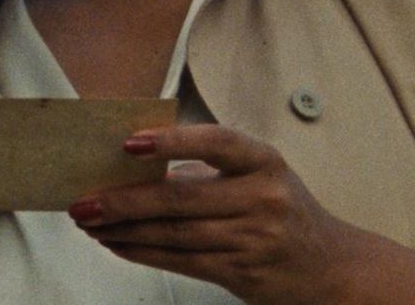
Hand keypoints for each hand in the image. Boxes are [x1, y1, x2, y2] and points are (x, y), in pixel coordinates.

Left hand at [67, 125, 414, 304]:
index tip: (129, 143)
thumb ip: (207, 168)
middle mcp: (263, 198)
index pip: (217, 142)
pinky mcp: (242, 272)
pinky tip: (117, 244)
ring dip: (124, 230)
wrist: (330, 267)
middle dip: (124, 199)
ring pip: (174, 234)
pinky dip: (142, 252)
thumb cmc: (282, 210)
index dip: (172, 142)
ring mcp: (254, 238)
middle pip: (181, 198)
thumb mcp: (260, 175)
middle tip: (84, 199)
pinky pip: (181, 261)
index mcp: (264, 161)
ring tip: (91, 222)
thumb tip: (131, 164)